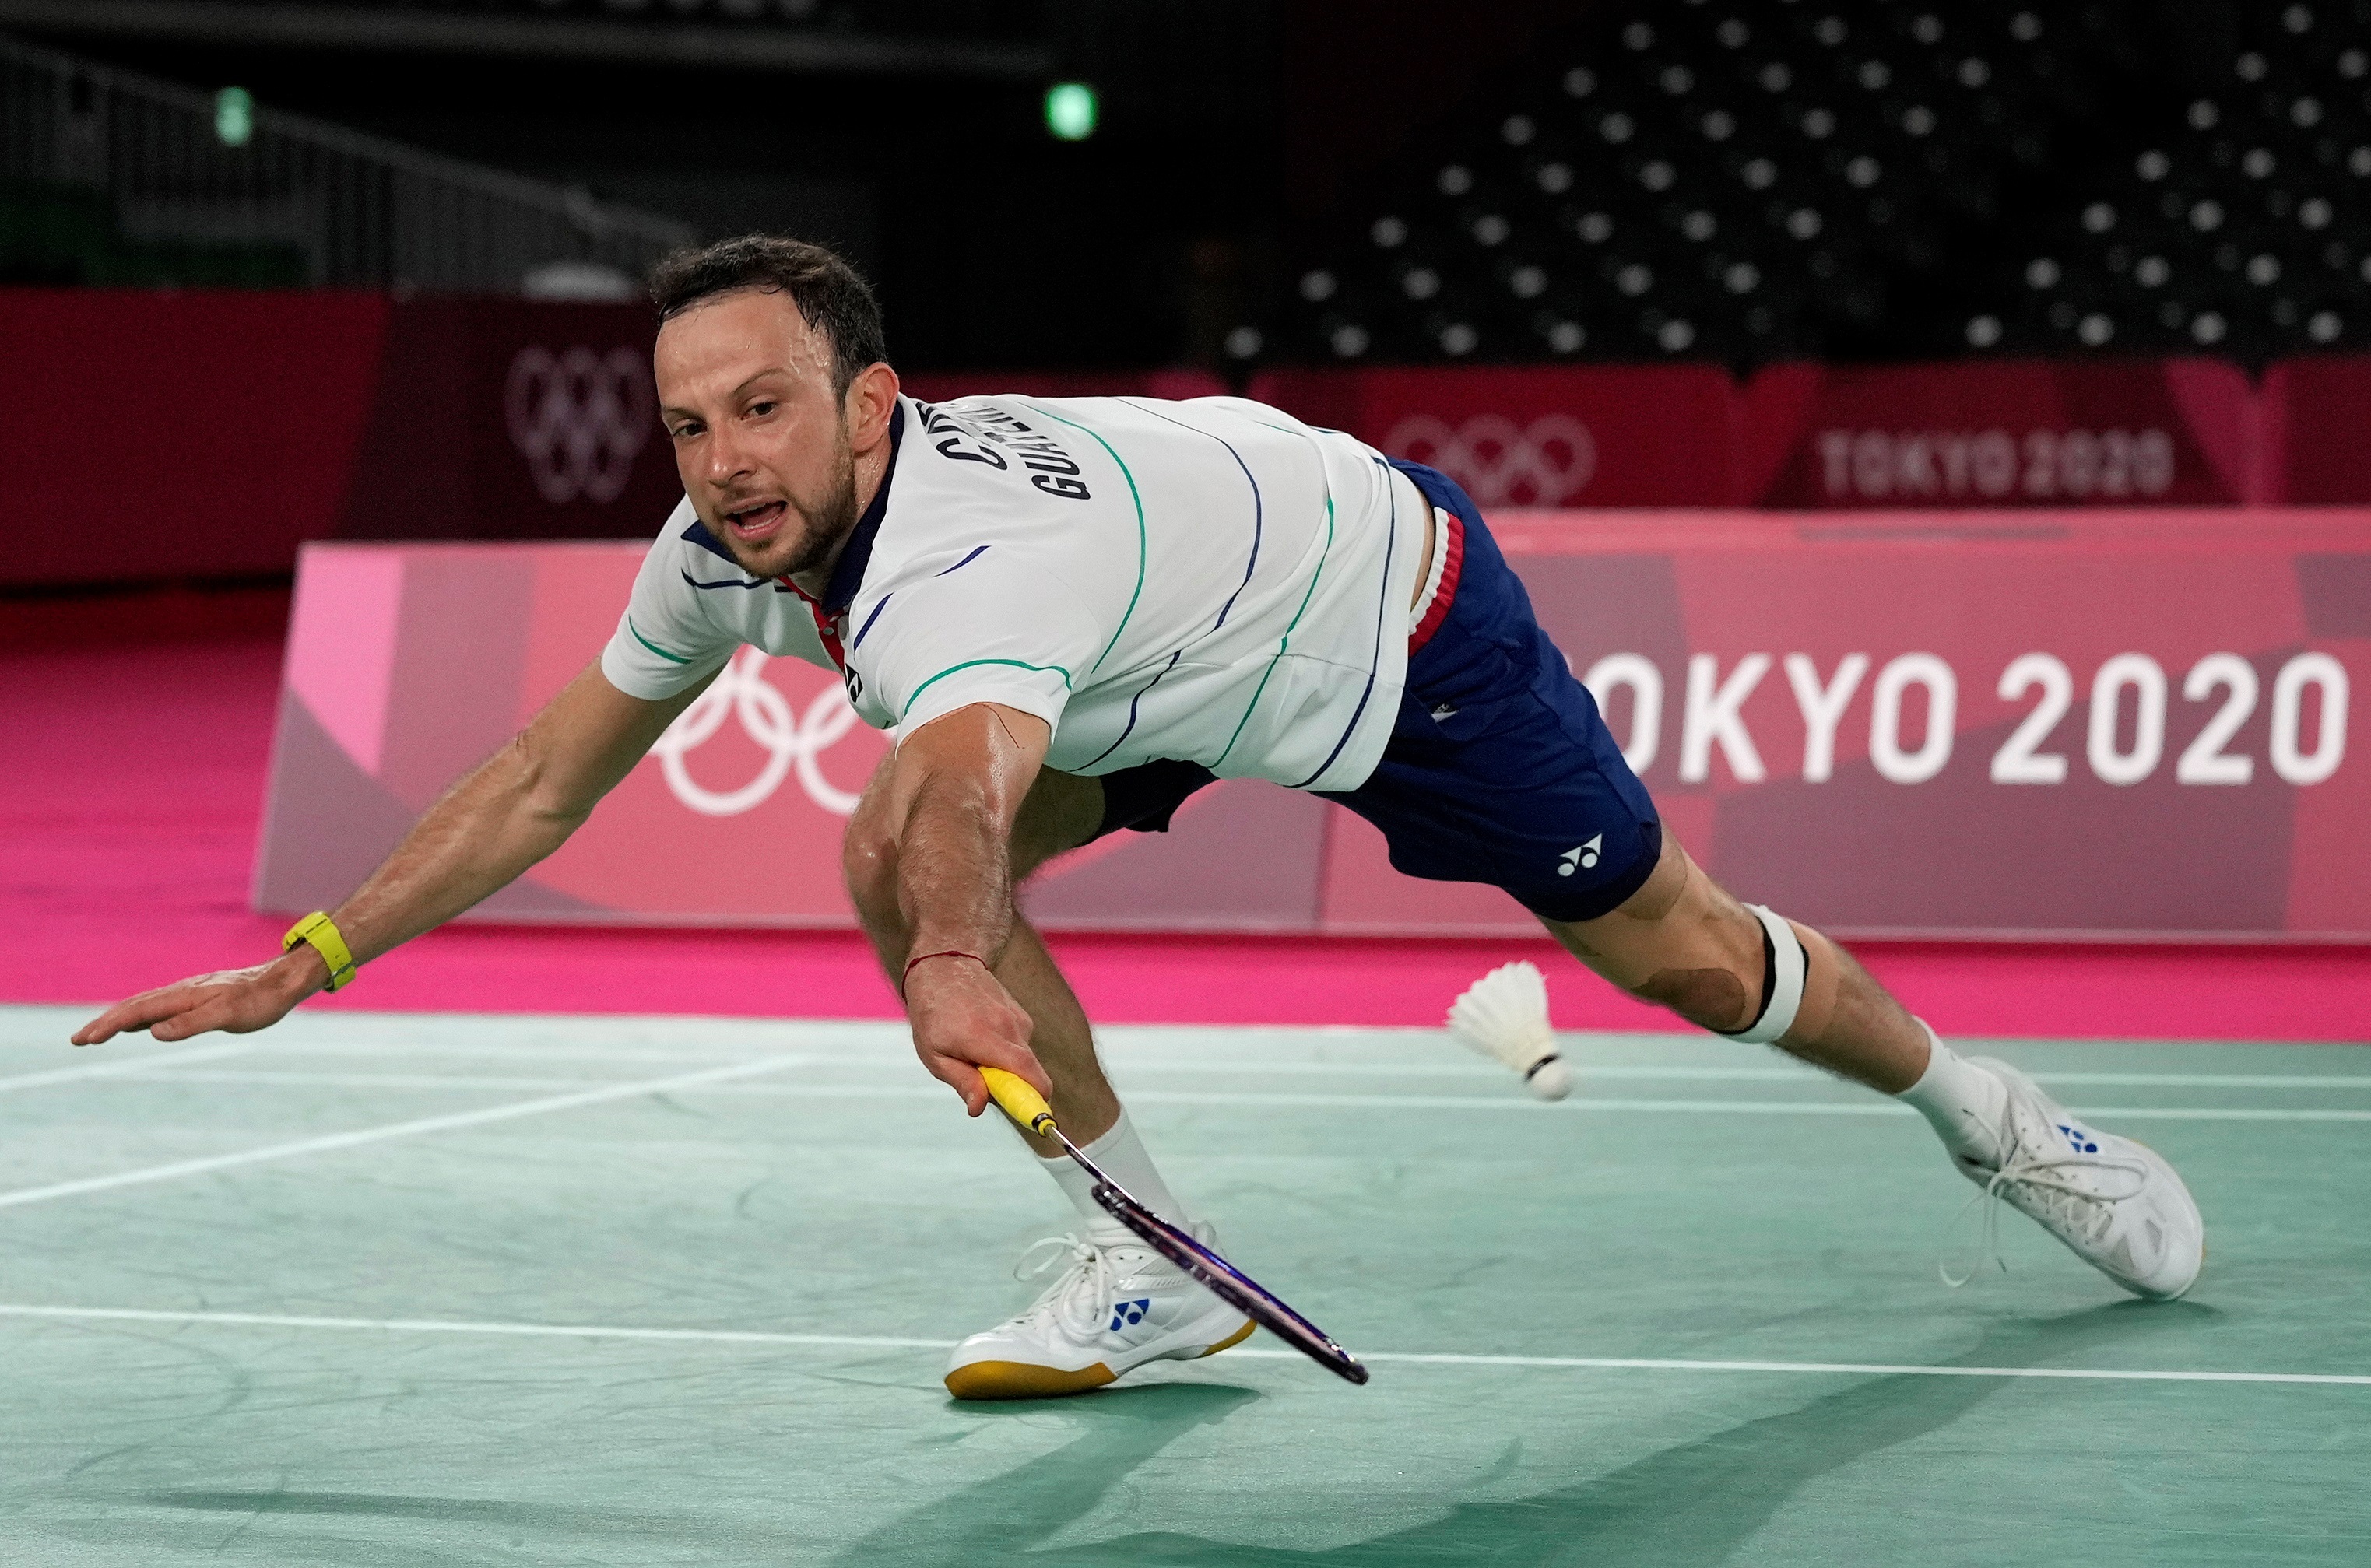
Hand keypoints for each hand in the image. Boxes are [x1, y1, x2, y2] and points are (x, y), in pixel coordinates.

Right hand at [70, 949, 325, 1046]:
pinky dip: (139, 1016)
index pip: (136, 1011)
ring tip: (96, 1034)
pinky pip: (159, 1007)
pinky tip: (137, 1025)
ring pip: (144, 1006)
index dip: (108, 1026)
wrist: (282, 982)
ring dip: (118, 1020)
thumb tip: (152, 1032)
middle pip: (133, 1007)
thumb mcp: (228, 1016)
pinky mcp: (197, 998)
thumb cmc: (259, 1001)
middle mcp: (180, 992)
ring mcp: (188, 994)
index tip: (84, 1039)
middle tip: (77, 1041)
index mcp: (183, 996)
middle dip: (103, 1023)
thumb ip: (191, 1024)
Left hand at [903, 955, 1051, 1115]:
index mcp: (985, 1038)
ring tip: (972, 1052)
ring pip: (1023, 1062)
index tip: (1041, 1120)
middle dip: (1015, 1090)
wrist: (946, 965)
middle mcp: (1009, 1027)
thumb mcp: (934, 1055)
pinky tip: (981, 1036)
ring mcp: (1019, 1020)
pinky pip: (1020, 1048)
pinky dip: (1006, 1053)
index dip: (1037, 1099)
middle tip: (984, 1086)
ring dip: (1005, 1069)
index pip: (1028, 1073)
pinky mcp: (1023, 1017)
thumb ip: (962, 1082)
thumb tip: (979, 1108)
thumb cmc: (933, 1014)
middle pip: (1031, 1073)